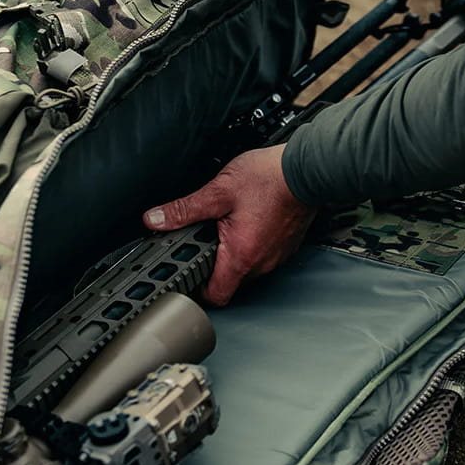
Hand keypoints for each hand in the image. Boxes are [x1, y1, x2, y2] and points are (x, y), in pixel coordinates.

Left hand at [143, 146, 315, 306]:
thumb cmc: (270, 179)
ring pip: (248, 268)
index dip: (198, 290)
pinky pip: (263, 255)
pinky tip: (247, 222)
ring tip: (225, 227)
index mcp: (241, 255)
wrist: (307, 169)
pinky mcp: (286, 246)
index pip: (216, 296)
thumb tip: (156, 220)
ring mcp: (276, 256)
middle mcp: (261, 263)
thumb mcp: (218, 191)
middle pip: (230, 281)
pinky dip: (252, 244)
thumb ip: (184, 210)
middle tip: (203, 241)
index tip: (188, 274)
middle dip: (214, 265)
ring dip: (234, 254)